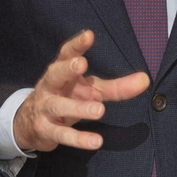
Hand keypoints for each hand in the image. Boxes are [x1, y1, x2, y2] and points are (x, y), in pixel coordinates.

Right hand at [12, 30, 150, 152]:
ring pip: (59, 105)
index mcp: (62, 72)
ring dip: (78, 108)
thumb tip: (145, 80)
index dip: (76, 44)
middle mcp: (51, 86)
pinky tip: (96, 141)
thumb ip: (117, 86)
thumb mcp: (91, 90)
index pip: (66, 54)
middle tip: (81, 63)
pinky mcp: (45, 129)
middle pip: (55, 74)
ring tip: (99, 110)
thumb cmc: (66, 98)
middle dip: (67, 68)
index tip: (89, 35)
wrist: (31, 123)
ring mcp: (45, 108)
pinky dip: (78, 138)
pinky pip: (61, 134)